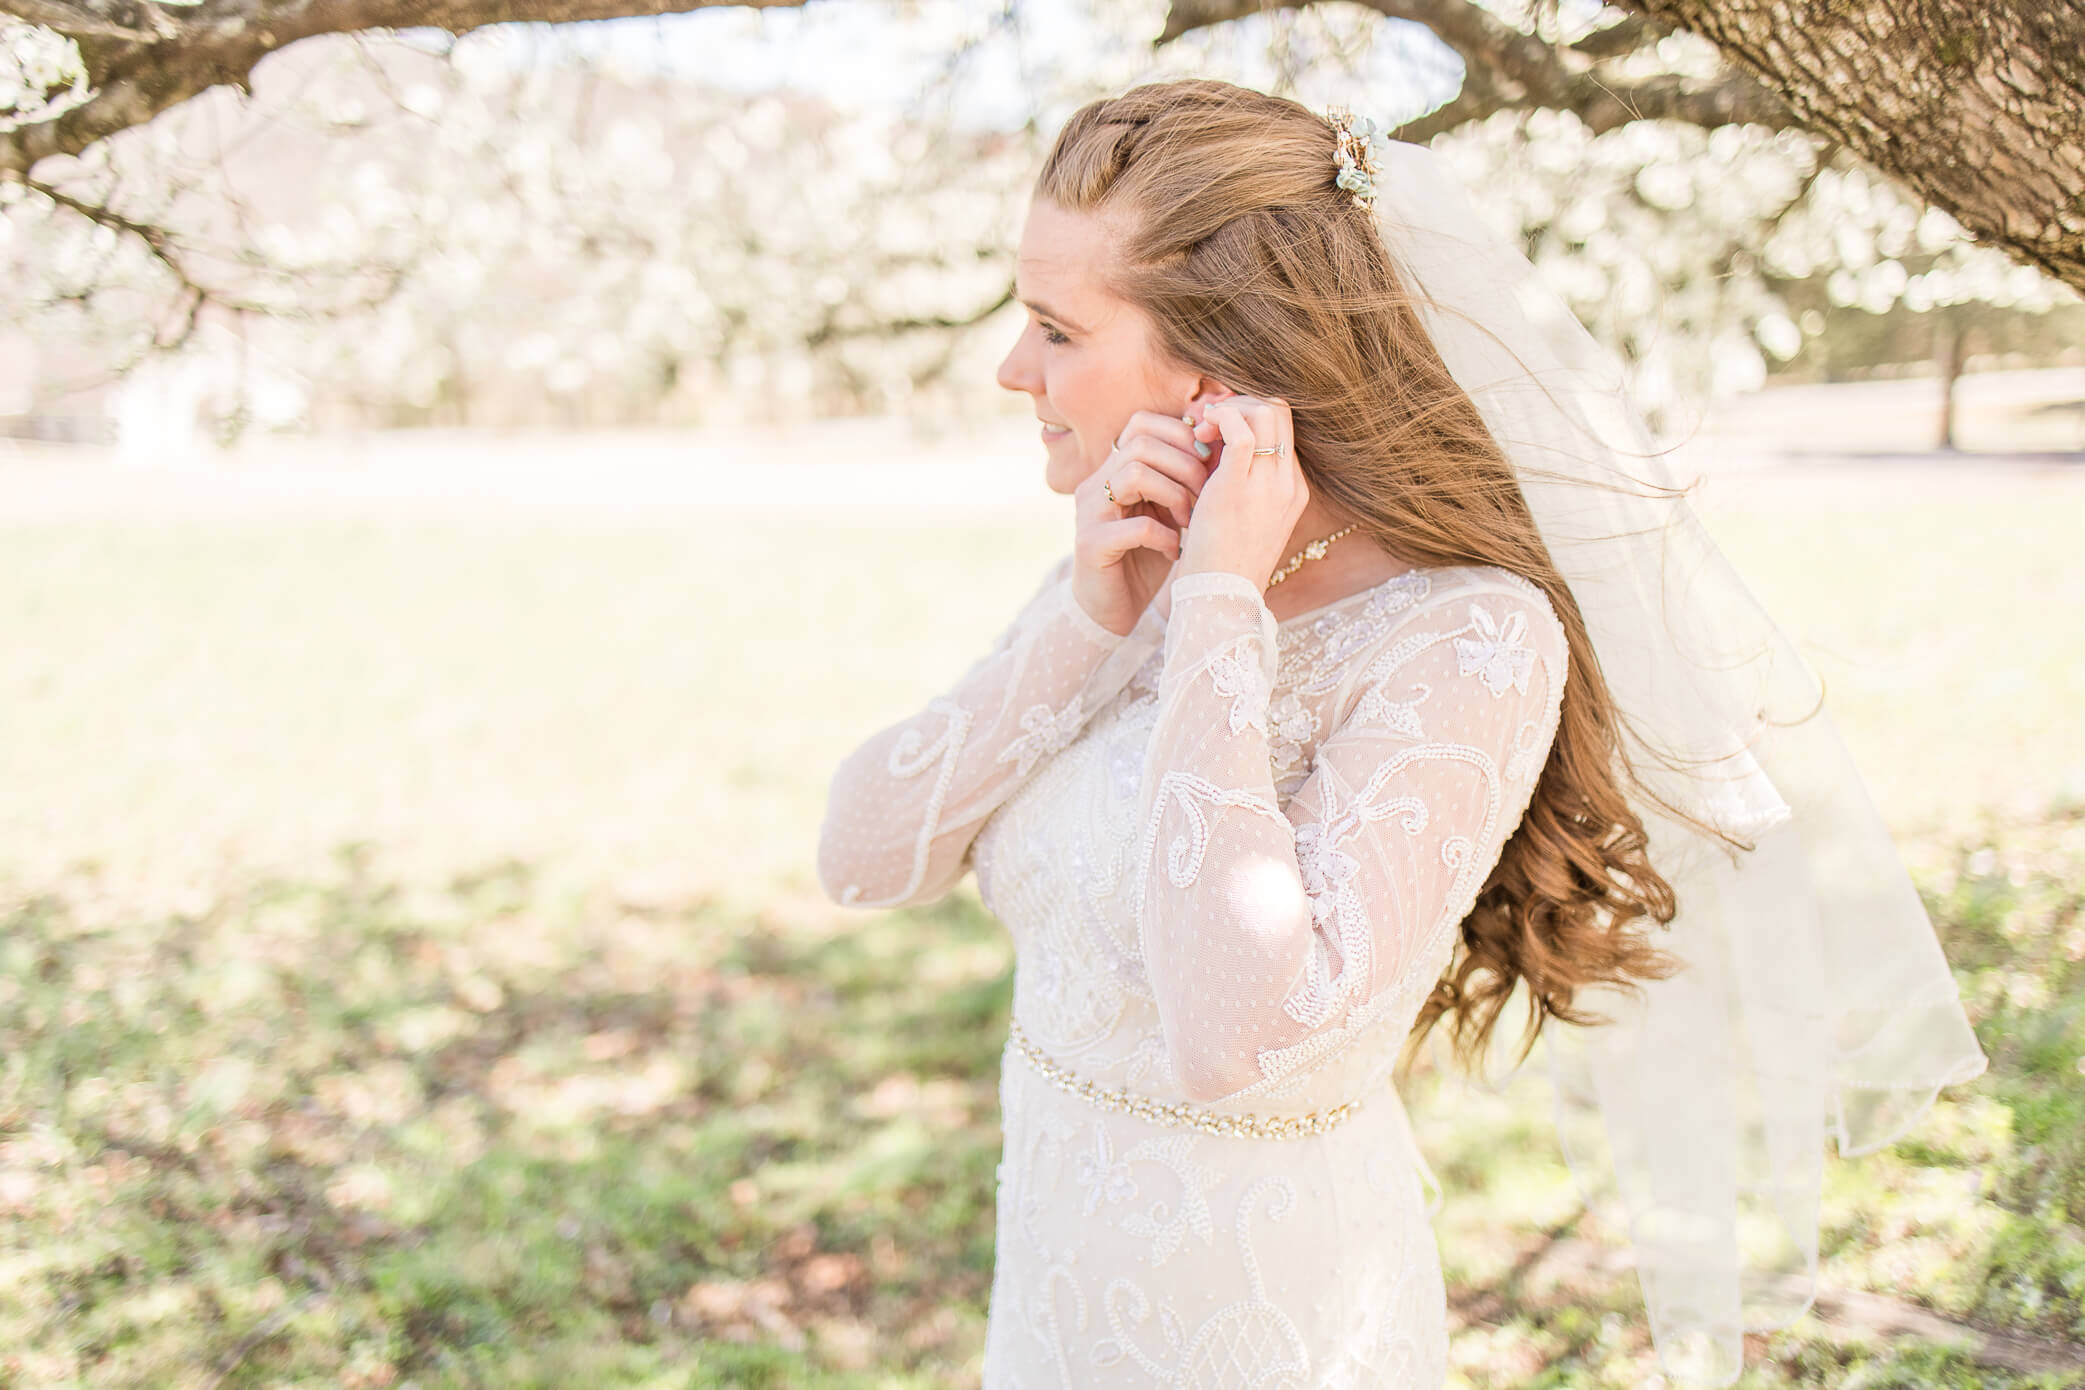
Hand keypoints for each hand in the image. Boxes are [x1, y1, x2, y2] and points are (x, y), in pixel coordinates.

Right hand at [1070, 408, 1214, 636]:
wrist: (1113, 610)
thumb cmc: (1147, 556)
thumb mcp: (1167, 510)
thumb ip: (1182, 478)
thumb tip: (1223, 442)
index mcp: (1113, 468)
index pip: (1142, 423)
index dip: (1181, 434)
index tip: (1209, 462)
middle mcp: (1096, 483)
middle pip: (1141, 443)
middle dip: (1185, 465)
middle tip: (1206, 494)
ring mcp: (1090, 513)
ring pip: (1134, 474)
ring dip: (1175, 495)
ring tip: (1190, 521)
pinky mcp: (1091, 545)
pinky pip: (1135, 526)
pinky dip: (1165, 536)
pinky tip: (1175, 552)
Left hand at [1178, 395, 1308, 592]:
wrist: (1219, 597)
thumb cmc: (1221, 562)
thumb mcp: (1239, 516)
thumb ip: (1236, 480)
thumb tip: (1212, 444)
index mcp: (1293, 491)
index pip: (1283, 428)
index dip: (1250, 414)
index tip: (1218, 428)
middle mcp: (1288, 484)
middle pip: (1281, 410)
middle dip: (1242, 403)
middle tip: (1209, 422)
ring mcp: (1269, 484)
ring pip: (1266, 410)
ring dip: (1231, 408)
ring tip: (1203, 430)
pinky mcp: (1238, 487)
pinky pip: (1240, 428)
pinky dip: (1220, 418)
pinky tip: (1200, 433)